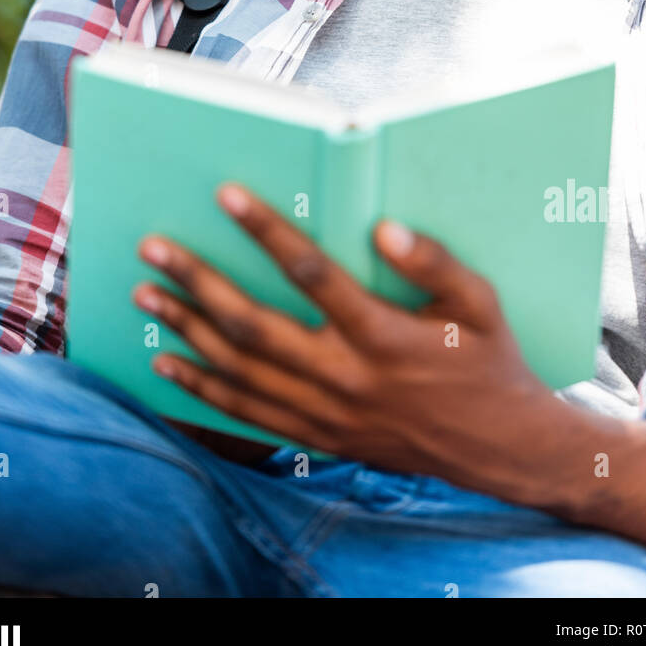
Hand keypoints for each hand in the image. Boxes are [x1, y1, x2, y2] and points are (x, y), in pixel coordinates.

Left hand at [133, 182, 560, 502]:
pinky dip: (202, 389)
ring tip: (145, 293)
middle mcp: (345, 376)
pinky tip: (167, 363)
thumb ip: (434, 263)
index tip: (226, 195)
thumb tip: (384, 228)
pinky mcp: (318, 437)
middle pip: (254, 325)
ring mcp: (326, 412)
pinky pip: (248, 414)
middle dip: (198, 282)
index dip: (266, 231)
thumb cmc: (488, 362)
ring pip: (239, 370)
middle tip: (154, 247)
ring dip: (187, 330)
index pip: (312, 274)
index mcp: (383, 336)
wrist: (499, 449)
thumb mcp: (480, 303)